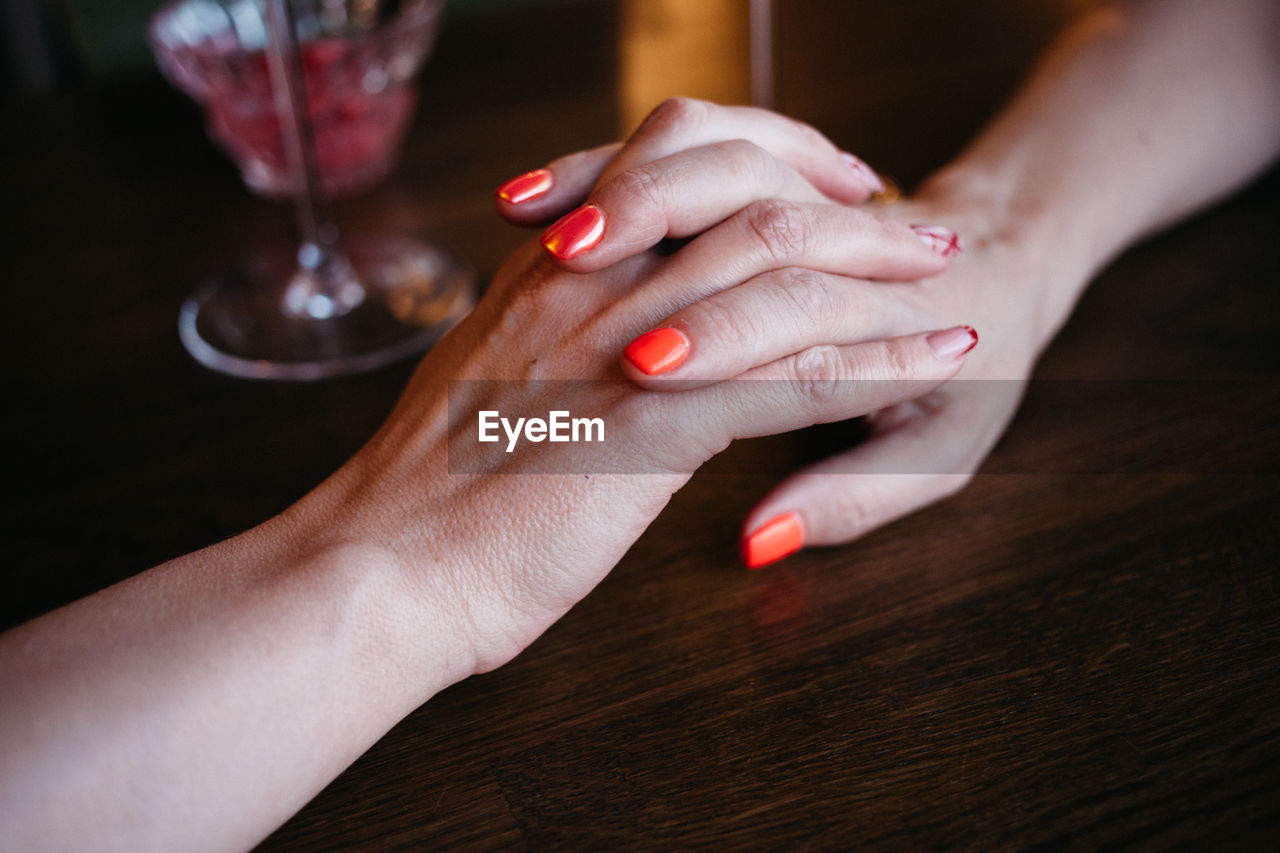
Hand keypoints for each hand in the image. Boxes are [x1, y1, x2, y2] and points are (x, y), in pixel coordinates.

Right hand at [328, 101, 975, 670]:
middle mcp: (585, 284)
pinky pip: (796, 375)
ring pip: (775, 266)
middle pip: (736, 186)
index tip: (816, 175)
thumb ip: (539, 347)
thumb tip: (590, 335)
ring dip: (871, 263)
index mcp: (545, 273)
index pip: (664, 161)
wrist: (376, 575)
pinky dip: (880, 362)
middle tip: (898, 208)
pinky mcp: (654, 427)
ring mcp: (621, 348)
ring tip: (937, 269)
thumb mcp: (484, 395)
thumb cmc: (422, 505)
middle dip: (831, 186)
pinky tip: (936, 361)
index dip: (756, 152)